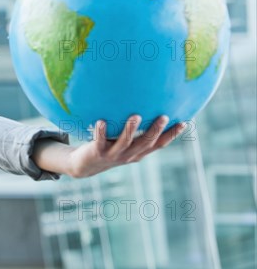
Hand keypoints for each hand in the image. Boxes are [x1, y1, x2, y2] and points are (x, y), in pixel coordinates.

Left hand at [32, 115, 186, 177]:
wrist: (85, 165)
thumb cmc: (106, 147)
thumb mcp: (122, 139)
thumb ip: (133, 127)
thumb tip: (143, 102)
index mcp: (137, 152)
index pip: (158, 145)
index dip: (171, 135)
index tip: (184, 122)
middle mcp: (128, 155)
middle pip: (145, 143)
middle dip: (155, 130)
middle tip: (164, 116)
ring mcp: (113, 154)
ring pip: (124, 142)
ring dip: (130, 129)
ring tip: (135, 115)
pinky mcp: (97, 152)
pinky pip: (100, 141)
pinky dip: (101, 132)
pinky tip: (100, 121)